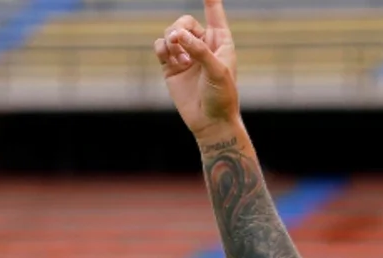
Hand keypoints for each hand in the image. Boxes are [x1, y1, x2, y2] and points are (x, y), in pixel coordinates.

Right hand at [153, 0, 238, 136]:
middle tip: (179, 41)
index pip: (215, 15)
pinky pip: (160, 46)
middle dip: (179, 28)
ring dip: (170, 41)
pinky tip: (171, 60)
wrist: (210, 121)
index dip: (211, 1)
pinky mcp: (171, 66)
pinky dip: (162, 48)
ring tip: (179, 59)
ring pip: (170, 33)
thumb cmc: (222, 96)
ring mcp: (186, 55)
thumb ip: (199, 50)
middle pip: (184, 22)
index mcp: (220, 43)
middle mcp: (203, 46)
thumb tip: (177, 35)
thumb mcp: (217, 71)